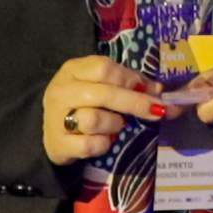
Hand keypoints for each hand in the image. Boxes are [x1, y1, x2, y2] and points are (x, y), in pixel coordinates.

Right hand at [42, 54, 158, 167]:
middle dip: (135, 103)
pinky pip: (89, 145)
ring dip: (114, 124)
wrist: (53, 133)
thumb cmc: (83, 105)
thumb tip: (159, 90)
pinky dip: (103, 144)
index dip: (129, 78)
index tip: (147, 88)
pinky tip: (104, 141)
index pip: (103, 68)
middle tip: (157, 111)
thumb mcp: (101, 86)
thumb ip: (129, 85)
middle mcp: (62, 91)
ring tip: (116, 125)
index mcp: (73, 70)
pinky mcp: (58, 144)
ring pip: (95, 119)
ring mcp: (56, 118)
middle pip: (103, 94)